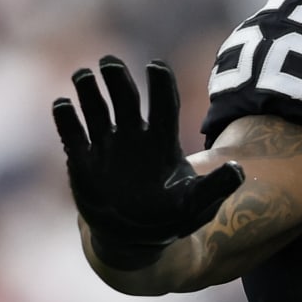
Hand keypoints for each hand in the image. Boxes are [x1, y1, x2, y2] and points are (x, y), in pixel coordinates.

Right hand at [52, 56, 243, 270]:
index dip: (161, 85)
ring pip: (96, 110)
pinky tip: (63, 105)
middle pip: (126, 99)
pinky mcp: (83, 161)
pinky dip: (67, 120)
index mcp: (163, 141)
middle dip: (117, 79)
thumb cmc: (170, 218)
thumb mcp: (197, 205)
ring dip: (88, 91)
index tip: (155, 66)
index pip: (164, 104)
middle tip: (109, 62)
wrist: (134, 238)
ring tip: (82, 75)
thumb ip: (216, 188)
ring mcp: (107, 146)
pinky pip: (73, 135)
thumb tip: (239, 170)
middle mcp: (134, 136)